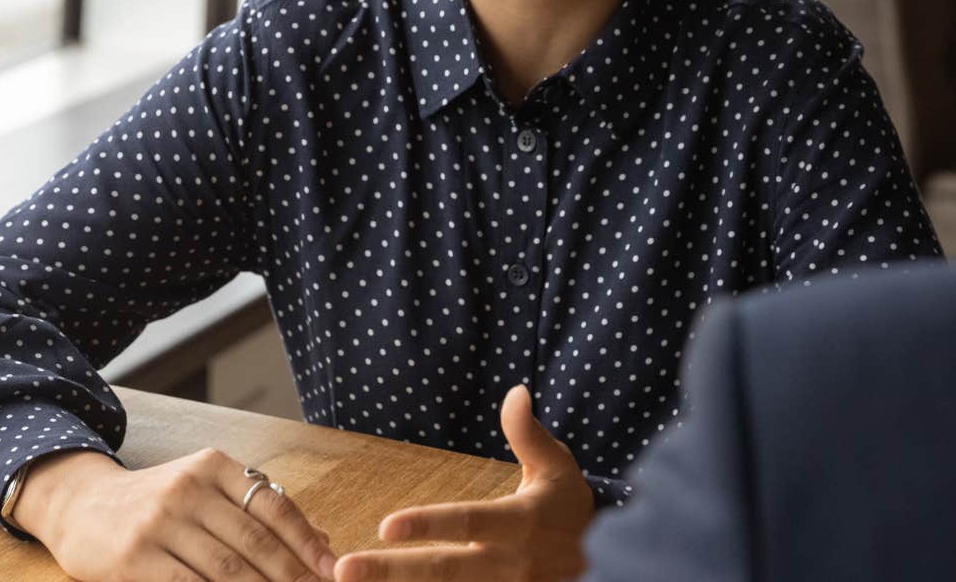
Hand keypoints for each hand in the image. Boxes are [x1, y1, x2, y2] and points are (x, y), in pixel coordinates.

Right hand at [14, 447, 338, 581]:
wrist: (80, 504)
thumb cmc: (157, 503)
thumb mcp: (205, 490)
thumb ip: (258, 511)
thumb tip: (321, 542)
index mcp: (213, 466)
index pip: (274, 506)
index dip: (307, 542)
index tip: (333, 571)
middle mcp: (188, 488)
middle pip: (255, 543)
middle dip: (292, 577)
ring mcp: (159, 523)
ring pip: (227, 571)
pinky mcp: (135, 558)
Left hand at [334, 386, 595, 581]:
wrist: (611, 565)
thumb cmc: (570, 511)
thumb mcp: (558, 467)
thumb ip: (529, 434)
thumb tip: (516, 392)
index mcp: (520, 523)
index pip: (467, 524)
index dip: (427, 526)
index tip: (386, 526)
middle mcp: (508, 565)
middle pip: (442, 572)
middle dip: (390, 573)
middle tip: (343, 569)